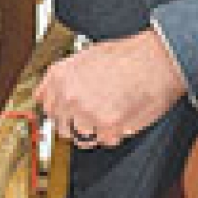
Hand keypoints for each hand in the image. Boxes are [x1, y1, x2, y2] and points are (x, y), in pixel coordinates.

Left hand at [34, 28, 186, 148]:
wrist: (154, 61)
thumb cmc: (125, 56)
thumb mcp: (84, 57)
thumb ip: (62, 78)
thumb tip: (43, 94)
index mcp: (60, 76)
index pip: (46, 107)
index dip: (61, 111)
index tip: (68, 113)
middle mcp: (69, 95)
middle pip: (62, 127)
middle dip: (77, 123)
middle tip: (95, 112)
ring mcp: (87, 112)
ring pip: (83, 137)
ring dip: (96, 130)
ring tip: (111, 109)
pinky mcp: (107, 127)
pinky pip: (105, 141)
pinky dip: (115, 133)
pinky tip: (123, 114)